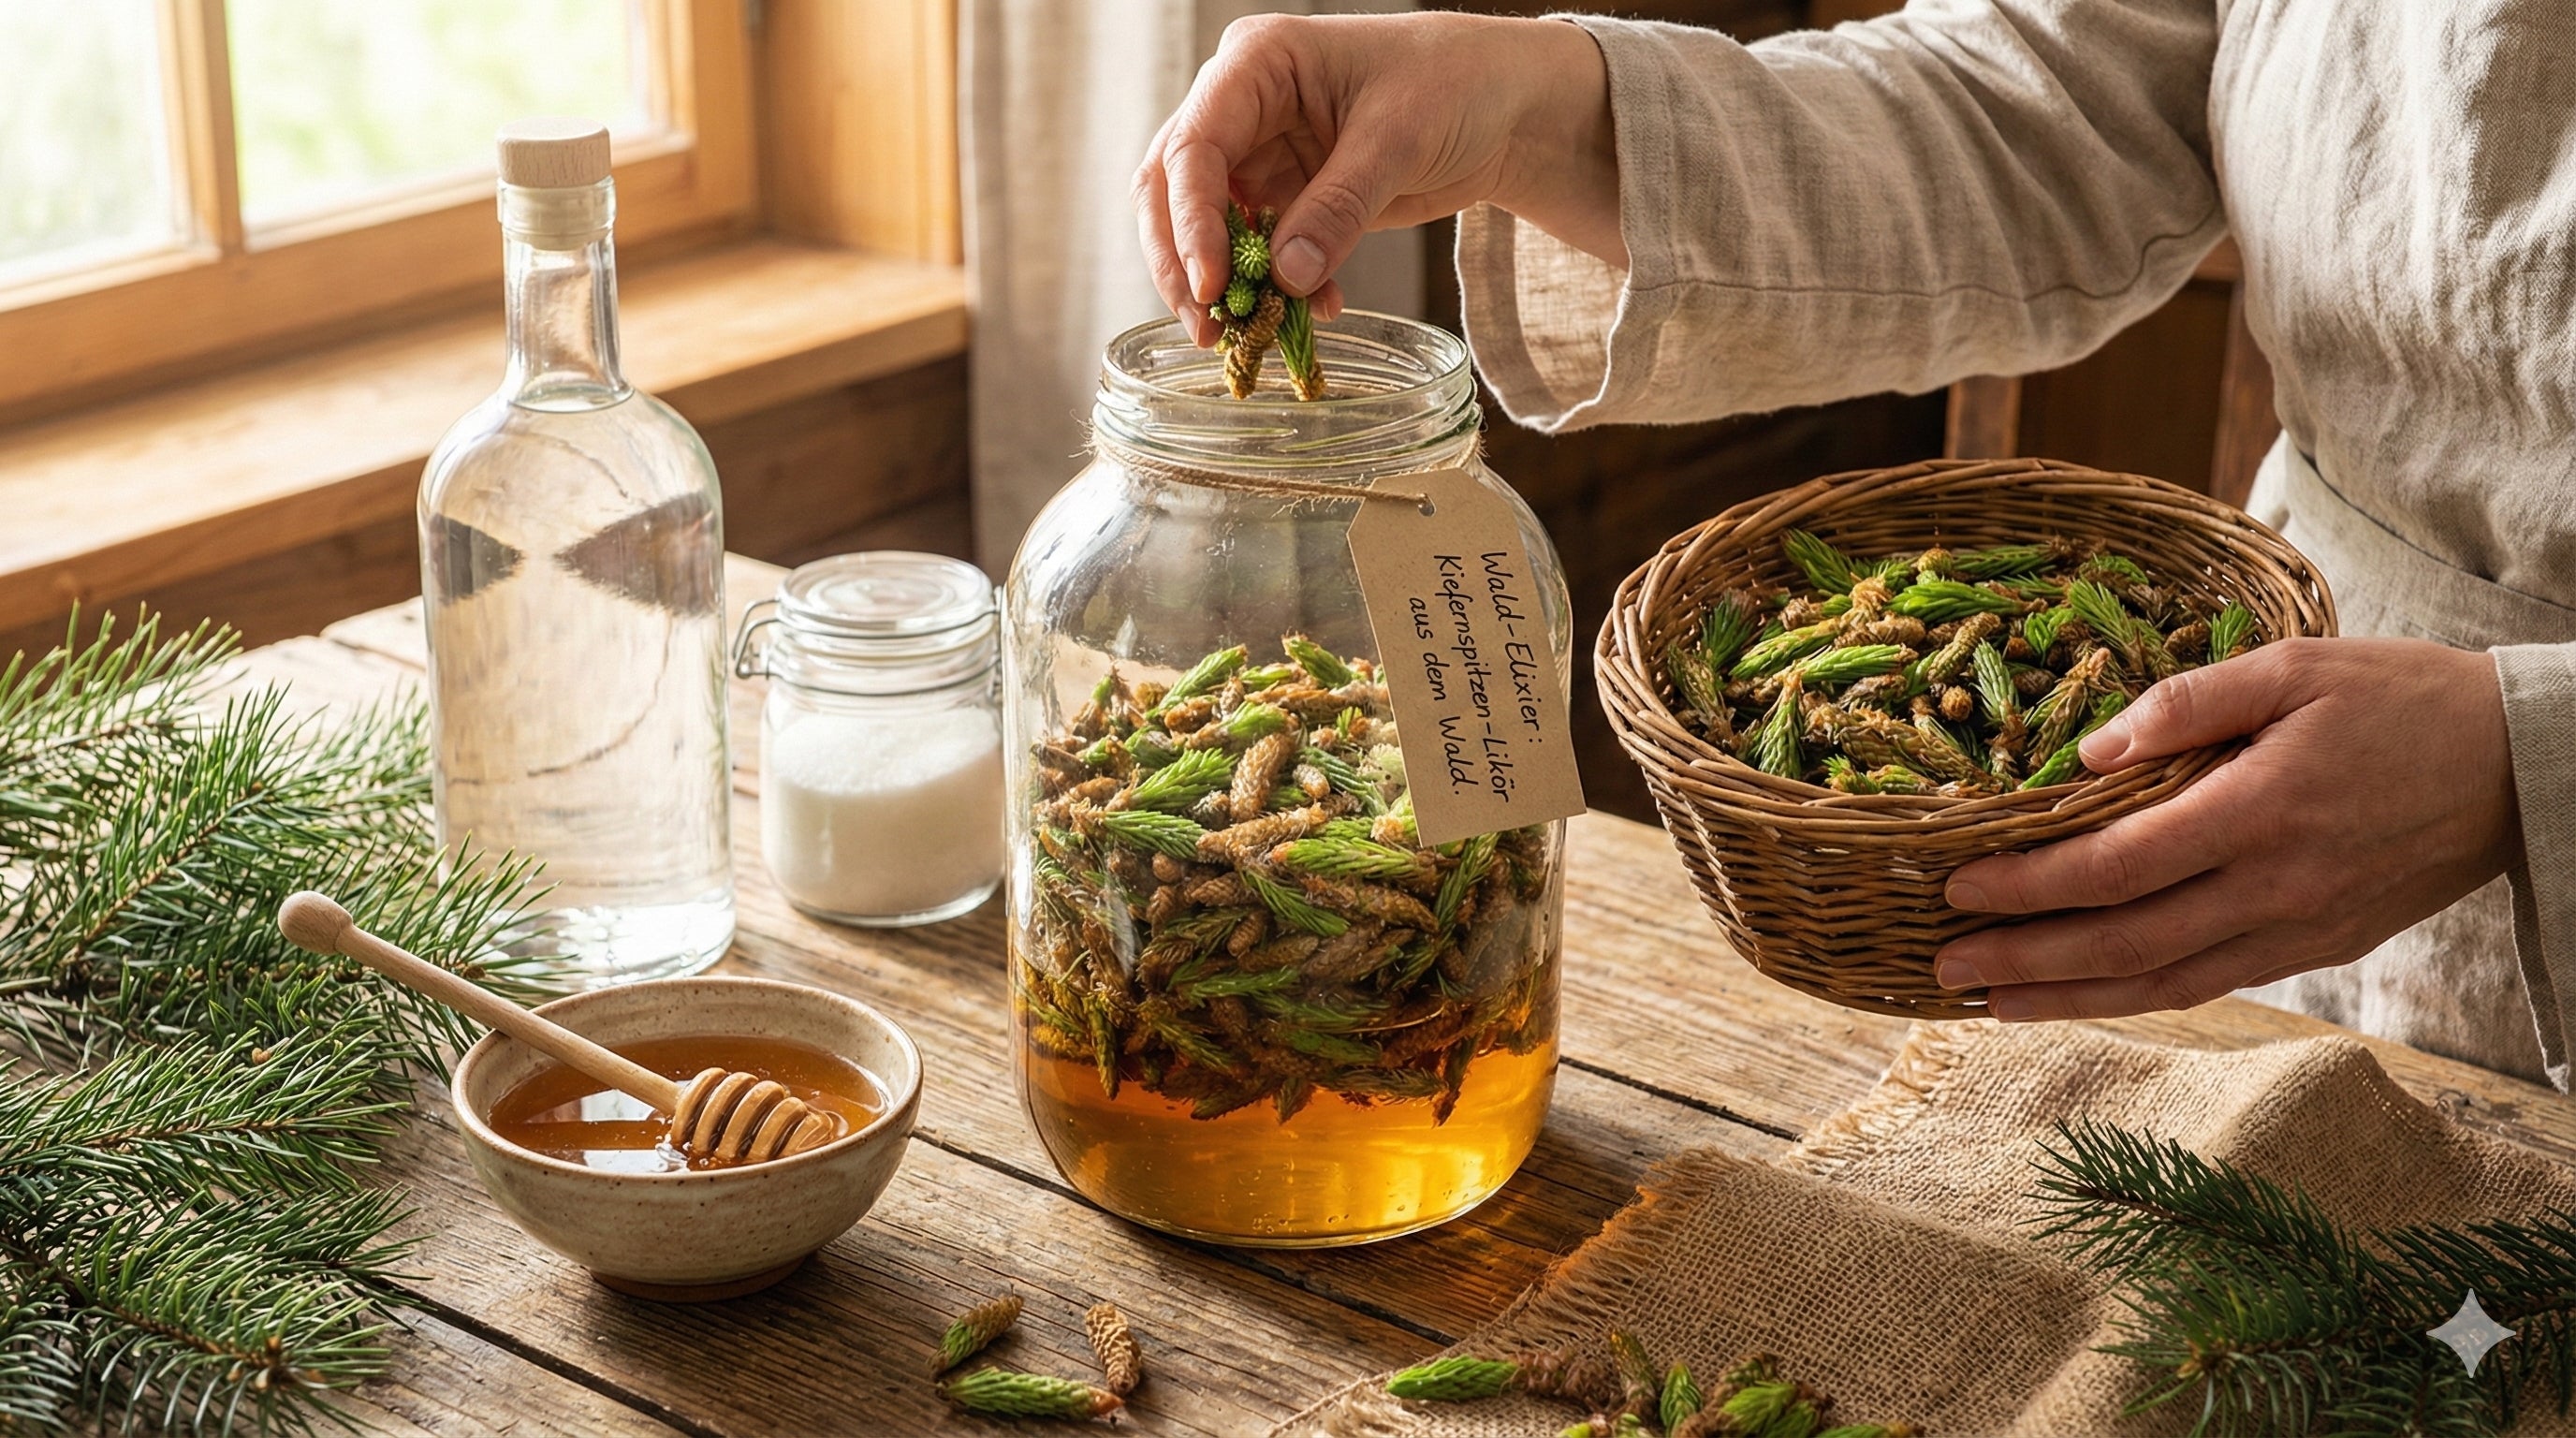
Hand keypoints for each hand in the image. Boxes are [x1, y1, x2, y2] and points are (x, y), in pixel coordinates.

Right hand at [1134, 13, 1623, 345]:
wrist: (1504, 104)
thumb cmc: (1454, 83)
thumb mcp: (1398, 139)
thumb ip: (1337, 208)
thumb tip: (1284, 278)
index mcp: (1257, 63)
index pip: (1193, 146)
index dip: (1192, 221)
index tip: (1213, 286)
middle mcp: (1243, 105)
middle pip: (1174, 187)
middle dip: (1184, 262)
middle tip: (1205, 327)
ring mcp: (1261, 152)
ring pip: (1208, 226)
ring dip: (1226, 283)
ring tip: (1247, 334)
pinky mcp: (1288, 195)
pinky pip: (1261, 250)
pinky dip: (1277, 286)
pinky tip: (1313, 309)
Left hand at [1934, 637, 2521, 1020]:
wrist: (2522, 767)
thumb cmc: (2401, 700)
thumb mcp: (2295, 667)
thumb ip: (2189, 703)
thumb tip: (2091, 752)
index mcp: (2262, 810)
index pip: (2118, 866)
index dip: (2030, 885)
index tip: (1957, 887)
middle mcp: (2276, 887)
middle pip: (2126, 943)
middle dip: (2025, 960)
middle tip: (1941, 965)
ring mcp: (2298, 928)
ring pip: (2163, 982)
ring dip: (2069, 997)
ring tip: (1988, 1002)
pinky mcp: (2317, 947)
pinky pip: (2209, 982)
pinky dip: (2136, 995)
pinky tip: (2081, 993)